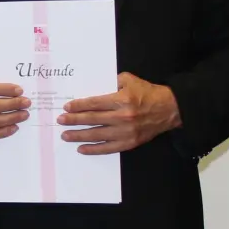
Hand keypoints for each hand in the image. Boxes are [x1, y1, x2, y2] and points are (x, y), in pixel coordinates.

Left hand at [59, 72, 180, 153]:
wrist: (168, 109)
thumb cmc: (147, 92)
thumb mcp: (129, 80)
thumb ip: (110, 81)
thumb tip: (92, 86)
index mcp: (122, 100)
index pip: (94, 104)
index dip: (79, 106)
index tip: (66, 108)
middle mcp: (123, 117)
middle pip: (92, 119)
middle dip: (74, 121)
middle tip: (60, 121)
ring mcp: (126, 132)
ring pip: (97, 135)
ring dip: (79, 136)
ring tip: (66, 136)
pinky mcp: (130, 143)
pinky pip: (108, 148)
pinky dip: (94, 149)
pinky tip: (81, 148)